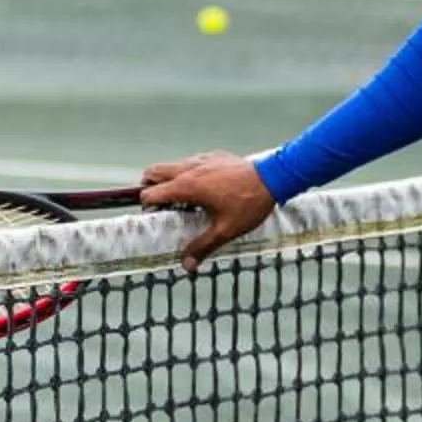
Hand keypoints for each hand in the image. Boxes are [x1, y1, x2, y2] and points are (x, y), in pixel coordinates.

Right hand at [138, 151, 277, 273]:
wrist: (273, 178)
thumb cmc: (249, 204)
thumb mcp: (225, 230)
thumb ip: (202, 246)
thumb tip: (186, 265)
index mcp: (187, 186)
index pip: (150, 192)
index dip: (149, 206)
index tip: (159, 218)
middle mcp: (189, 169)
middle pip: (152, 172)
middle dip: (151, 188)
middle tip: (163, 205)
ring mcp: (201, 159)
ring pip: (171, 165)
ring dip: (169, 180)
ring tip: (185, 200)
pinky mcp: (213, 156)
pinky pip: (190, 162)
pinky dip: (188, 173)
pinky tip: (205, 189)